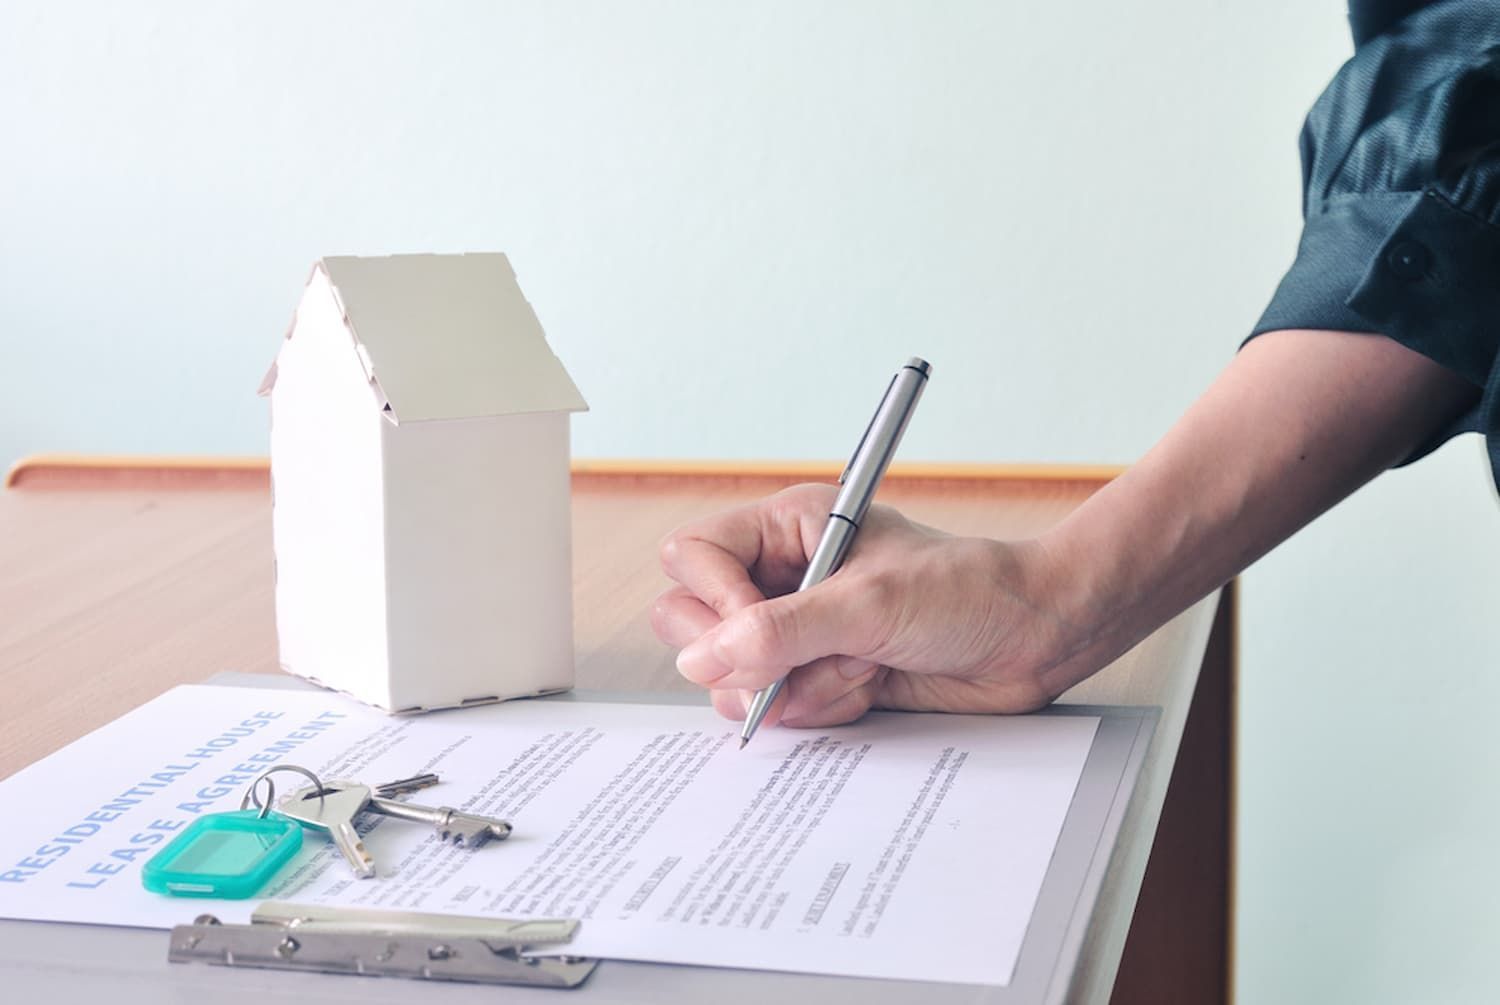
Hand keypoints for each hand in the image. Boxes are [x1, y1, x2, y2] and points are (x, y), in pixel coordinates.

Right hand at [651, 484, 1085, 727]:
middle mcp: (781, 577)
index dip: (713, 600)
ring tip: (861, 665)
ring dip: (797, 687)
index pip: (693, 556)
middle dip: (750, 655)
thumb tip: (700, 658)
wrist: (1034, 640)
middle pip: (692, 622)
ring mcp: (797, 632)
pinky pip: (779, 710)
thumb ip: (780, 631)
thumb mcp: (870, 604)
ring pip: (733, 678)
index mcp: (787, 528)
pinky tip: (870, 685)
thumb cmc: (969, 591)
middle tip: (808, 659)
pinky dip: (822, 708)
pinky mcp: (817, 677)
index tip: (753, 631)